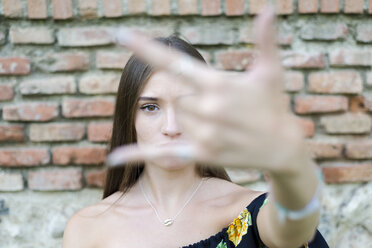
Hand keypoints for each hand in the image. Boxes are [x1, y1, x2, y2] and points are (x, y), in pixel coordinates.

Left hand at [107, 7, 306, 173]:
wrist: (282, 146)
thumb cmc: (273, 104)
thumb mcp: (270, 71)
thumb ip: (264, 41)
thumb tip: (269, 8)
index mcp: (217, 83)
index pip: (174, 63)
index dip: (145, 47)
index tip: (119, 34)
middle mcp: (207, 108)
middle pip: (177, 96)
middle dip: (194, 97)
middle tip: (222, 106)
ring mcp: (203, 133)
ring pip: (178, 118)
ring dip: (193, 118)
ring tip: (221, 123)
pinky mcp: (201, 154)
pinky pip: (164, 153)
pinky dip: (138, 155)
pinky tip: (114, 158)